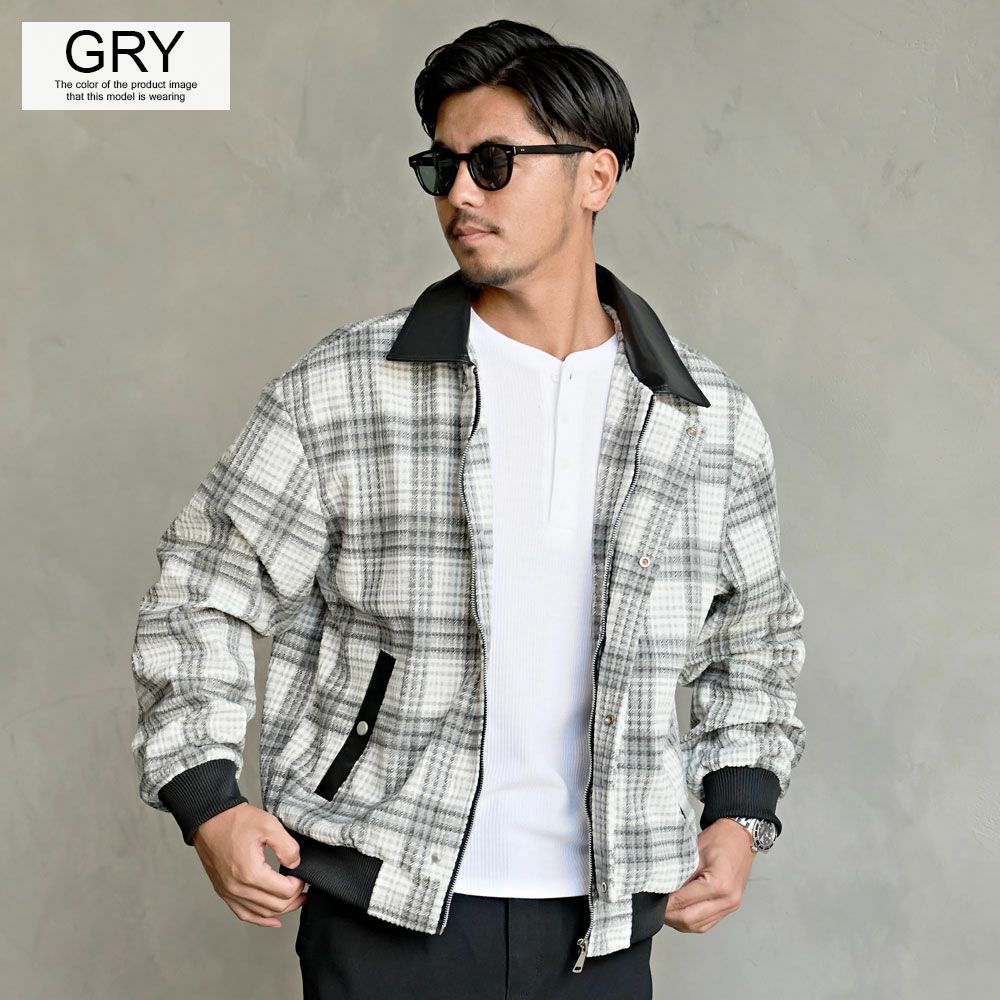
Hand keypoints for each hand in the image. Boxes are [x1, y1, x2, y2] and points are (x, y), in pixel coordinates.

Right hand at [192, 802, 308, 927]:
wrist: (210, 821)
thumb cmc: (236, 821)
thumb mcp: (269, 825)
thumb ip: (287, 846)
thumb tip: (295, 864)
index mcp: (250, 873)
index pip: (284, 891)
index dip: (298, 885)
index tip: (302, 875)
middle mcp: (238, 888)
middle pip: (275, 906)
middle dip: (294, 899)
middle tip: (303, 889)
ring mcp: (229, 892)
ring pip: (261, 913)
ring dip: (281, 910)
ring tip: (295, 902)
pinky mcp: (224, 892)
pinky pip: (244, 914)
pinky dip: (260, 919)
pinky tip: (272, 920)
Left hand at [662, 818, 754, 932]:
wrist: (740, 836)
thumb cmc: (720, 839)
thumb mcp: (694, 852)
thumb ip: (679, 873)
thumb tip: (662, 888)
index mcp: (719, 885)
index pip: (683, 902)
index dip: (665, 903)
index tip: (651, 898)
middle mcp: (727, 900)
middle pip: (690, 921)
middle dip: (669, 915)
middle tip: (654, 905)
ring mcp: (730, 906)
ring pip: (697, 927)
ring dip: (679, 921)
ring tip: (664, 909)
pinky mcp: (728, 908)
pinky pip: (706, 923)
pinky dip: (690, 921)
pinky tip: (679, 912)